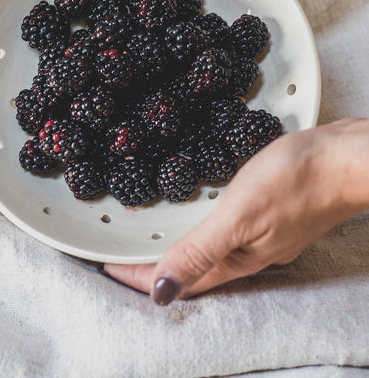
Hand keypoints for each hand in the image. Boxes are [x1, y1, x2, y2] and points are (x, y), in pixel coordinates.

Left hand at [103, 118, 368, 303]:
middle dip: (154, 264)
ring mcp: (261, 233)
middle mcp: (248, 252)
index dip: (140, 275)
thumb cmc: (297, 181)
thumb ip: (200, 250)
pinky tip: (200, 209)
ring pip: (207, 248)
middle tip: (122, 252)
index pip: (177, 278)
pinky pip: (224, 227)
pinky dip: (201, 224)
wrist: (346, 158)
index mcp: (238, 258)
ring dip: (176, 244)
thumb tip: (161, 293)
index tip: (106, 267)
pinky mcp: (269, 212)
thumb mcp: (239, 214)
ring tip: (151, 234)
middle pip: (191, 267)